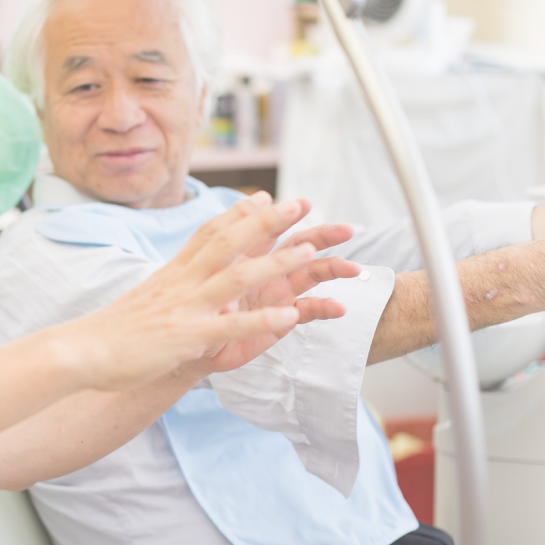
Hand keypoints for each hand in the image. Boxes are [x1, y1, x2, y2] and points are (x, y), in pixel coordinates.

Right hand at [56, 194, 337, 390]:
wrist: (80, 351)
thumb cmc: (113, 331)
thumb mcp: (146, 297)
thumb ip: (171, 283)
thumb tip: (182, 274)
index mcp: (173, 272)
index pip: (210, 231)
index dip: (241, 212)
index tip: (267, 196)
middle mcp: (181, 282)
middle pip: (229, 241)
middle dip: (268, 221)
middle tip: (302, 203)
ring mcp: (185, 308)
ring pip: (237, 278)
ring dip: (275, 262)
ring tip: (310, 251)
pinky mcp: (186, 338)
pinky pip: (229, 327)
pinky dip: (261, 321)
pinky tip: (290, 317)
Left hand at [201, 211, 357, 372]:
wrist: (191, 341)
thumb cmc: (196, 306)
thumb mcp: (202, 282)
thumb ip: (219, 271)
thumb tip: (228, 266)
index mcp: (247, 251)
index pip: (269, 227)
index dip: (285, 216)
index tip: (302, 204)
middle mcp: (266, 268)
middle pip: (298, 245)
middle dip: (322, 236)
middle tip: (346, 230)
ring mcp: (277, 292)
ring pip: (310, 274)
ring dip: (332, 269)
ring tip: (353, 269)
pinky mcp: (283, 319)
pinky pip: (307, 311)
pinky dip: (324, 308)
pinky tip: (339, 307)